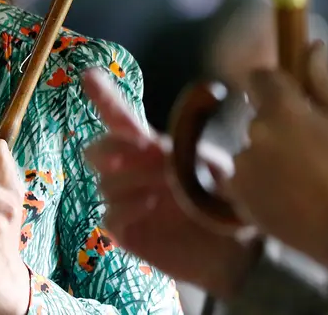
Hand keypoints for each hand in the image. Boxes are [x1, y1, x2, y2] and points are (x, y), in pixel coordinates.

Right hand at [82, 68, 257, 298]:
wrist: (238, 252)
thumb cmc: (228, 204)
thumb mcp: (213, 168)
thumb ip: (185, 151)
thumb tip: (166, 135)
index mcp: (153, 149)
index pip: (120, 120)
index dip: (103, 97)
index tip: (89, 75)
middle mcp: (134, 172)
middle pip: (98, 150)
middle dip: (111, 148)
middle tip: (137, 150)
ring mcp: (127, 201)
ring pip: (106, 184)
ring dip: (131, 182)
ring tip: (162, 191)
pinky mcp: (125, 230)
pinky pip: (109, 215)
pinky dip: (126, 208)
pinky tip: (151, 207)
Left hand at [225, 42, 327, 268]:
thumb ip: (323, 81)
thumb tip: (313, 45)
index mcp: (282, 110)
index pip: (258, 77)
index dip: (270, 83)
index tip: (284, 95)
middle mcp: (253, 131)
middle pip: (255, 115)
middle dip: (274, 124)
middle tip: (301, 147)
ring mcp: (240, 161)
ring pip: (249, 145)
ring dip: (264, 153)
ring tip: (293, 176)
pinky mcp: (233, 188)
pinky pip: (239, 173)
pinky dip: (254, 179)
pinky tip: (279, 191)